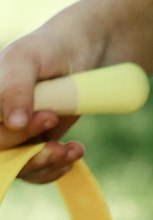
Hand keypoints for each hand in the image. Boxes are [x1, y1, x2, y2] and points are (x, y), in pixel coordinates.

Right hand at [0, 33, 85, 184]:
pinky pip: (34, 170)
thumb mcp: (28, 58)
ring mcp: (12, 137)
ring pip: (17, 168)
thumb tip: (13, 122)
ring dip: (46, 163)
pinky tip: (72, 153)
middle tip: (59, 123)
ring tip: (73, 149)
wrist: (78, 52)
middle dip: (32, 150)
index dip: (11, 137)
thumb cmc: (48, 49)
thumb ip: (15, 86)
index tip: (48, 117)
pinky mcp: (31, 146)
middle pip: (2, 154)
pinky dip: (53, 167)